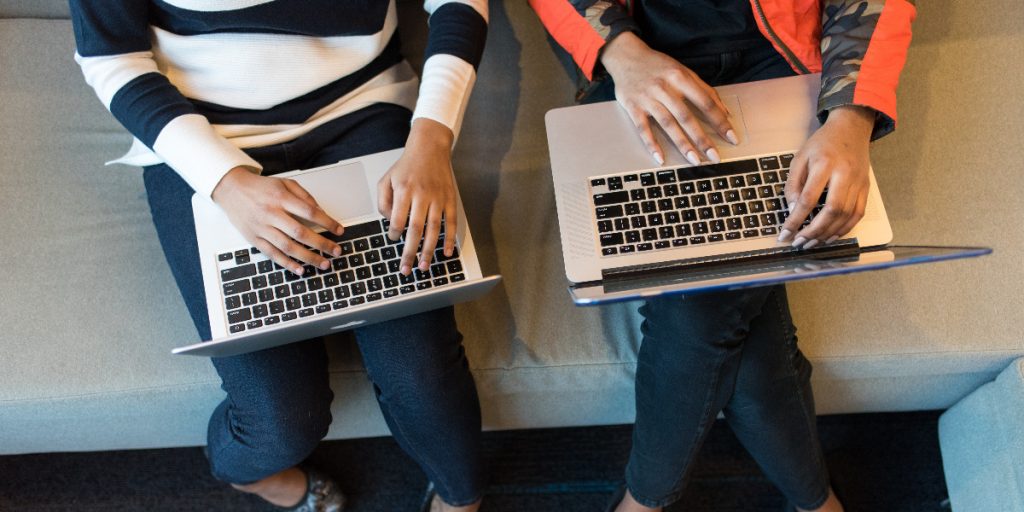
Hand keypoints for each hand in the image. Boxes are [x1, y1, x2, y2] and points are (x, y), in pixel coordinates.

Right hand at [212, 167, 343, 275]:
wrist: (231, 189)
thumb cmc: (260, 187)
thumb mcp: (284, 183)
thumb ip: (304, 196)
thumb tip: (321, 211)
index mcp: (281, 198)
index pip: (310, 212)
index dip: (327, 222)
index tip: (339, 230)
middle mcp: (271, 213)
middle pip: (301, 232)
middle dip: (322, 244)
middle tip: (337, 251)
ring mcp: (262, 228)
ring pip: (288, 247)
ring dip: (308, 258)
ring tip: (324, 263)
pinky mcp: (254, 239)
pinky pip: (272, 254)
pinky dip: (287, 264)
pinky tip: (301, 270)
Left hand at [377, 118, 457, 274]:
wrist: (430, 147)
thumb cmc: (407, 166)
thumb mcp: (386, 179)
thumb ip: (383, 202)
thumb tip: (390, 222)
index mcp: (404, 190)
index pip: (398, 219)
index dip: (394, 233)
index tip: (392, 238)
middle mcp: (422, 195)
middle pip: (416, 229)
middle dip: (410, 252)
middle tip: (406, 269)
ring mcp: (438, 198)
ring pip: (434, 229)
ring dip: (429, 250)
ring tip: (423, 266)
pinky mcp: (450, 199)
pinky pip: (451, 223)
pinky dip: (449, 239)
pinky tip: (446, 253)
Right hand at [600, 32, 737, 165]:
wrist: (626, 56)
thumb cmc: (658, 66)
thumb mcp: (683, 71)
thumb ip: (704, 90)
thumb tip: (725, 112)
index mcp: (680, 77)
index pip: (705, 102)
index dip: (720, 121)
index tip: (731, 137)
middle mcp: (665, 88)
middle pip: (687, 117)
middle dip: (702, 138)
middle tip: (714, 156)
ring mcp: (648, 98)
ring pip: (668, 124)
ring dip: (682, 144)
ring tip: (694, 160)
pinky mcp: (633, 107)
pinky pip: (643, 128)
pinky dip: (651, 143)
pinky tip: (660, 158)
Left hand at [779, 106, 874, 247]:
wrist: (851, 128)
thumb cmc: (822, 143)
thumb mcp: (800, 158)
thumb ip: (793, 184)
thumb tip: (792, 210)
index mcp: (824, 164)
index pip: (809, 199)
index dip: (796, 220)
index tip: (785, 234)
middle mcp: (844, 174)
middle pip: (832, 210)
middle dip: (814, 231)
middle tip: (799, 243)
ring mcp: (858, 182)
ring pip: (846, 215)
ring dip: (828, 234)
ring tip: (812, 243)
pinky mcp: (866, 188)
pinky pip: (858, 214)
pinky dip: (845, 228)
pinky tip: (831, 236)